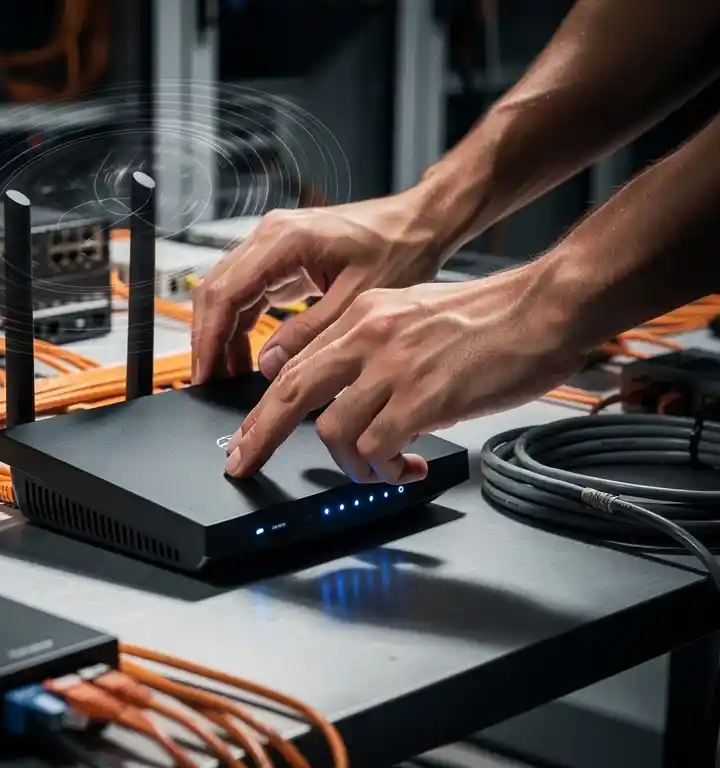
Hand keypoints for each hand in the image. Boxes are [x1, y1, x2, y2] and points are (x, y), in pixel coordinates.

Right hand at [191, 192, 449, 384]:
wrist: (420, 222)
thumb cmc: (399, 247)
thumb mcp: (356, 299)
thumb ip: (308, 332)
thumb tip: (269, 363)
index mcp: (283, 239)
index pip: (225, 293)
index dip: (208, 338)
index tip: (203, 373)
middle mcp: (270, 236)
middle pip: (215, 291)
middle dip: (207, 339)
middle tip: (207, 381)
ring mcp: (272, 244)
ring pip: (226, 293)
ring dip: (221, 334)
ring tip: (226, 375)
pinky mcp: (281, 257)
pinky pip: (247, 293)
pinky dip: (241, 325)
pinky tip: (248, 355)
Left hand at [222, 266, 584, 482]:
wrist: (543, 309)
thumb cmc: (487, 318)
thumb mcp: (412, 317)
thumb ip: (373, 351)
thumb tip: (350, 398)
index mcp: (362, 315)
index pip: (293, 365)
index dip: (262, 408)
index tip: (246, 437)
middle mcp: (369, 335)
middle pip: (291, 393)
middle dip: (260, 437)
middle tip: (245, 466)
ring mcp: (394, 366)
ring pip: (332, 430)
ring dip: (350, 464)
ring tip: (378, 470)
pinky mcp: (424, 396)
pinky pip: (378, 448)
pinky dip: (384, 469)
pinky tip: (407, 468)